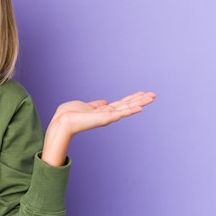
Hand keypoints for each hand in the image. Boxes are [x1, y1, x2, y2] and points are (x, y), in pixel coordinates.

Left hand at [41, 91, 155, 165]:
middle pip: (127, 105)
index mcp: (103, 111)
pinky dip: (130, 110)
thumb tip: (104, 101)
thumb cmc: (69, 114)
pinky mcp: (104, 119)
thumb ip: (96, 105)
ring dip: (140, 103)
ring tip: (151, 98)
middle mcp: (107, 114)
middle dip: (140, 100)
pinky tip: (140, 107)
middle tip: (154, 95)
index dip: (132, 98)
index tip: (142, 93)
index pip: (121, 104)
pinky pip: (120, 113)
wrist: (62, 122)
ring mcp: (107, 117)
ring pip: (127, 108)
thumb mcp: (85, 105)